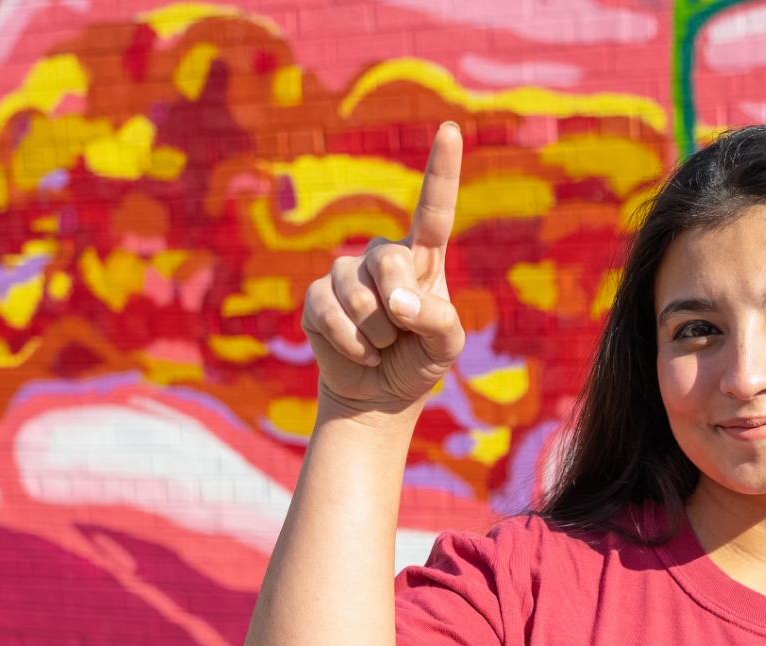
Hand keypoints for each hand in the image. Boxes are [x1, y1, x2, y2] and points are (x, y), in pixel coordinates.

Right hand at [303, 121, 466, 416]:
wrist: (379, 394)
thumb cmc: (419, 362)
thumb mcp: (447, 346)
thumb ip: (437, 319)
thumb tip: (398, 302)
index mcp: (422, 258)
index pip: (433, 209)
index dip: (441, 170)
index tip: (449, 129)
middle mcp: (383, 256)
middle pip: (387, 259)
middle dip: (396, 304)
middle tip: (401, 333)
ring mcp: (345, 274)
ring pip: (357, 294)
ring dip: (374, 333)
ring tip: (382, 346)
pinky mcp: (316, 298)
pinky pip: (330, 315)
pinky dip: (351, 345)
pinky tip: (360, 354)